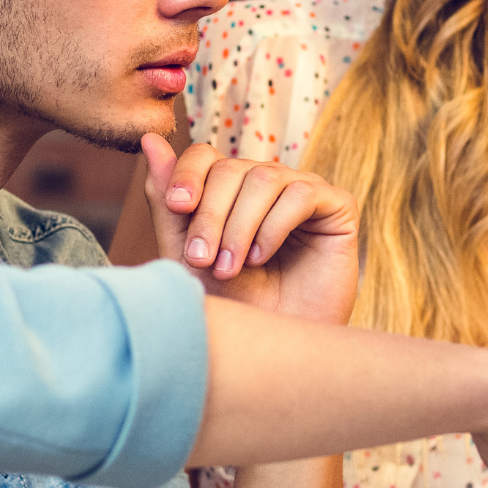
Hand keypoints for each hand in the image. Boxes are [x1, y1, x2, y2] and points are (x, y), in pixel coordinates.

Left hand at [141, 134, 358, 324]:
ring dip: (240, 225)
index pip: (206, 156)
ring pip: (265, 178)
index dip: (188, 174)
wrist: (276, 347)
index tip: (177, 206)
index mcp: (231, 191)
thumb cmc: (233, 306)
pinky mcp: (337, 208)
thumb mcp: (187, 256)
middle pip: (232, 168)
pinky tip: (262, 258)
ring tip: (231, 268)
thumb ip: (167, 203)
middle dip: (211, 214)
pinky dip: (274, 226)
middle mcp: (268, 185)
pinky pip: (301, 194)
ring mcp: (303, 192)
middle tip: (202, 260)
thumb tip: (150, 140)